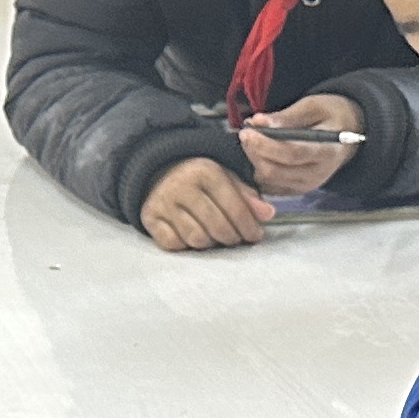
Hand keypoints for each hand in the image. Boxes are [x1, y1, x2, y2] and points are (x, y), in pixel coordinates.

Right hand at [141, 157, 271, 253]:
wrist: (159, 173)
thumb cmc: (200, 181)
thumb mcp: (226, 179)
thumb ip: (248, 196)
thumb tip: (268, 214)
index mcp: (206, 171)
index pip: (235, 208)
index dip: (249, 227)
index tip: (255, 236)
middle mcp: (183, 185)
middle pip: (217, 227)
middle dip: (231, 238)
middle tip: (235, 239)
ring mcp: (163, 202)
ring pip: (196, 239)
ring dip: (209, 243)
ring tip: (214, 237)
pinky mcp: (149, 218)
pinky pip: (173, 244)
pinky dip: (185, 246)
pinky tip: (191, 237)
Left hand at [235, 93, 363, 196]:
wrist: (346, 135)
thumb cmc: (331, 116)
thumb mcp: (314, 106)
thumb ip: (287, 116)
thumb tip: (258, 122)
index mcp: (327, 151)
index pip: (292, 154)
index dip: (265, 144)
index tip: (248, 131)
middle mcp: (318, 174)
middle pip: (275, 171)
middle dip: (255, 152)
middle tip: (246, 132)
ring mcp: (306, 186)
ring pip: (268, 180)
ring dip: (254, 160)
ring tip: (252, 139)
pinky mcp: (296, 191)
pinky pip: (268, 187)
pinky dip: (257, 170)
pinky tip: (257, 153)